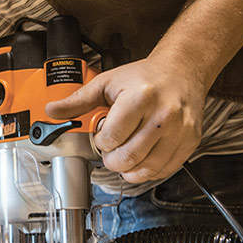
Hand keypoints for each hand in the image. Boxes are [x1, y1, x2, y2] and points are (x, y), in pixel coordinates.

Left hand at [45, 57, 204, 183]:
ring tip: (125, 155)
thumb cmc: (143, 77)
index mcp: (140, 98)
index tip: (103, 136)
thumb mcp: (107, 83)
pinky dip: (149, 171)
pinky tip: (142, 158)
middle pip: (129, 157)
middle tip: (112, 149)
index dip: (101, 141)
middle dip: (112, 160)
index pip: (112, 137)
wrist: (181, 72)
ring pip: (147, 169)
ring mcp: (180, 130)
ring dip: (129, 169)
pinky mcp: (190, 141)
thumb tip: (52, 111)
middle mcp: (163, 115)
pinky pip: (165, 170)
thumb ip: (78, 100)